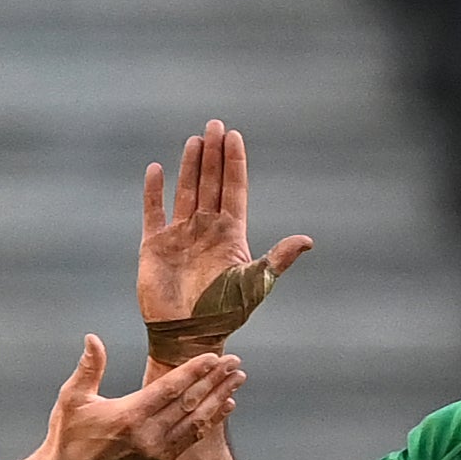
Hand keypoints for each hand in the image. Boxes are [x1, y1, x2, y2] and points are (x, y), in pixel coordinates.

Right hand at [42, 336, 243, 459]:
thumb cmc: (68, 436)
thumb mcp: (72, 398)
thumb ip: (88, 368)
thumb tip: (93, 339)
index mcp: (128, 415)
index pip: (170, 388)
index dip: (194, 371)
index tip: (214, 357)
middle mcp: (147, 434)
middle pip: (190, 402)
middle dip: (215, 380)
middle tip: (235, 363)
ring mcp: (156, 451)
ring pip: (196, 421)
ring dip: (219, 399)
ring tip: (237, 381)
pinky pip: (191, 439)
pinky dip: (211, 422)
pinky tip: (224, 407)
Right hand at [138, 119, 311, 363]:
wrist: (188, 334)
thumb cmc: (224, 314)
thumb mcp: (255, 285)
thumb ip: (277, 260)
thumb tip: (307, 241)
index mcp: (231, 234)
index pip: (234, 190)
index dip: (234, 163)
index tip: (234, 136)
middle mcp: (206, 229)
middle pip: (210, 183)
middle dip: (213, 154)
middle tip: (215, 124)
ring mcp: (180, 235)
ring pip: (186, 191)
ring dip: (189, 166)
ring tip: (194, 140)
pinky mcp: (154, 245)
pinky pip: (153, 212)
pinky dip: (154, 192)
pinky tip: (156, 170)